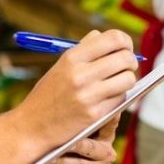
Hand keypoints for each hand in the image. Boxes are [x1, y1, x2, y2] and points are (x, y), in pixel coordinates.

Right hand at [12, 30, 137, 145]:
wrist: (32, 126)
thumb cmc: (48, 95)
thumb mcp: (61, 66)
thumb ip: (84, 49)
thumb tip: (105, 36)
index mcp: (72, 57)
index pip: (113, 39)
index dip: (125, 41)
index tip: (125, 48)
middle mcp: (81, 74)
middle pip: (125, 58)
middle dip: (131, 61)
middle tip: (126, 66)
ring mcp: (89, 95)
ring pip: (128, 79)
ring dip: (127, 80)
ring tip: (117, 82)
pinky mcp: (95, 114)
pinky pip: (121, 99)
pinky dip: (119, 97)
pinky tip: (108, 98)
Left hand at [30, 115, 120, 163]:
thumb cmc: (58, 141)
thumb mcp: (67, 127)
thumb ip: (73, 119)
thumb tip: (68, 104)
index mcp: (105, 135)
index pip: (109, 125)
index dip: (110, 119)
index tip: (110, 112)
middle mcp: (107, 153)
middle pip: (92, 148)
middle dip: (75, 145)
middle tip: (62, 142)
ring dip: (61, 161)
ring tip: (47, 156)